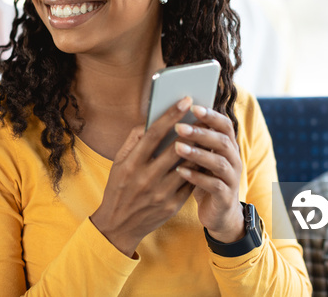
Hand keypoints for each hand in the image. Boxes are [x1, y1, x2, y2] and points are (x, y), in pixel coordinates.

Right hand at [90, 97, 195, 256]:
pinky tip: (206, 156)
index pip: (154, 133)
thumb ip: (133, 140)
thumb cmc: (119, 188)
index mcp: (132, 164)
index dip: (171, 115)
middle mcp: (146, 178)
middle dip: (192, 128)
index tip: (185, 100)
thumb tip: (148, 120)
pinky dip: (199, 168)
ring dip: (200, 147)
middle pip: (175, 148)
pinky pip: (191, 182)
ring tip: (209, 131)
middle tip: (205, 113)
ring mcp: (161, 193)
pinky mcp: (172, 205)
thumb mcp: (118, 163)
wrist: (118, 226)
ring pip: (187, 165)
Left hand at [173, 105, 244, 242]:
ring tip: (177, 147)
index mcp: (228, 146)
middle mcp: (234, 159)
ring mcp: (232, 178)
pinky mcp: (225, 197)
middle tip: (179, 127)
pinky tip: (180, 171)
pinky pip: (214, 185)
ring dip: (198, 154)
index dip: (211, 115)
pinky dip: (197, 177)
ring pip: (220, 162)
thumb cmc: (203, 179)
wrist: (218, 214)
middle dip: (201, 132)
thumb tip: (171, 119)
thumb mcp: (200, 158)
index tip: (193, 106)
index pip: (225, 125)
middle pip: (223, 141)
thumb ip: (193, 141)